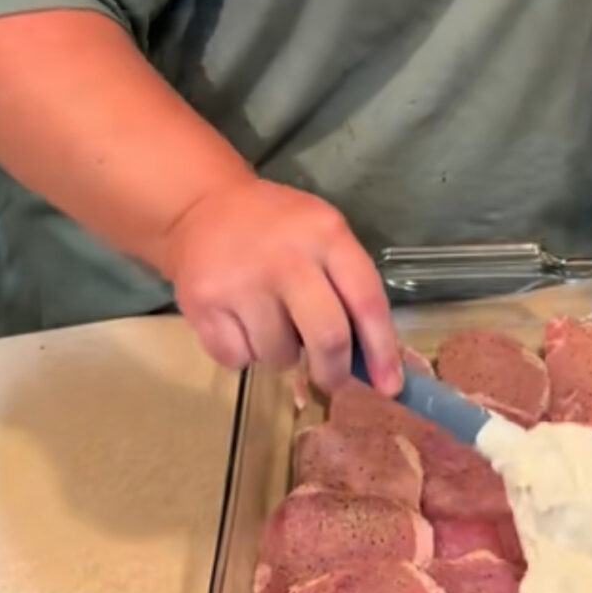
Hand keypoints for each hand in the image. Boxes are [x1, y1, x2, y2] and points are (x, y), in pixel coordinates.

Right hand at [158, 175, 402, 395]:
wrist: (201, 206)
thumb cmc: (275, 226)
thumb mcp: (321, 233)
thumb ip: (347, 285)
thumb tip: (372, 359)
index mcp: (326, 235)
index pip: (367, 300)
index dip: (383, 349)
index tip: (390, 386)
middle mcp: (286, 258)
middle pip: (327, 338)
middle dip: (335, 371)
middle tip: (332, 378)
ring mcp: (242, 283)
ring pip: (280, 357)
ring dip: (283, 355)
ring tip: (272, 323)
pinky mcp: (203, 305)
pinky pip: (238, 359)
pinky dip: (244, 353)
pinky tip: (240, 321)